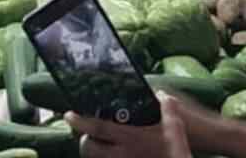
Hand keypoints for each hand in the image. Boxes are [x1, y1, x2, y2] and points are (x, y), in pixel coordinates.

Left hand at [67, 93, 192, 157]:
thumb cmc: (176, 149)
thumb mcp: (175, 125)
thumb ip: (166, 107)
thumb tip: (160, 94)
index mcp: (130, 137)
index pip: (97, 128)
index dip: (80, 121)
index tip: (69, 114)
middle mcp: (122, 154)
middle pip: (89, 149)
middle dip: (83, 140)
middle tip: (85, 132)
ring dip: (93, 151)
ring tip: (97, 142)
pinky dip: (105, 157)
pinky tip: (111, 151)